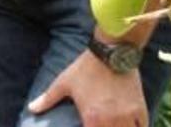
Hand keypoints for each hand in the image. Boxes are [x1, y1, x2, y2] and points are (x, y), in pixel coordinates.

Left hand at [28, 50, 147, 126]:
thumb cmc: (86, 68)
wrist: (112, 51)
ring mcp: (128, 116)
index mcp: (92, 119)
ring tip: (114, 126)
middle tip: (99, 126)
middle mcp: (112, 122)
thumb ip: (48, 99)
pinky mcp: (140, 109)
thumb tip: (31, 108)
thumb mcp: (64, 82)